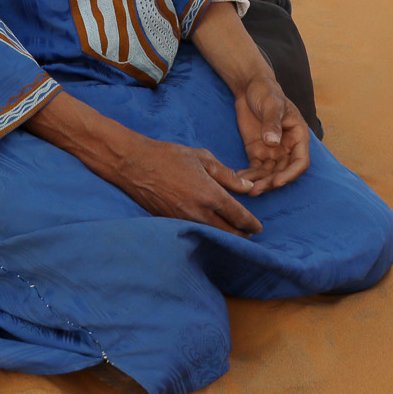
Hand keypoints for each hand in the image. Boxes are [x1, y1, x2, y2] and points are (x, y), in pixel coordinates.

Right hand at [24, 89, 262, 235]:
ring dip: (225, 237)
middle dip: (241, 235)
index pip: (238, 217)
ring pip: (212, 236)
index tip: (258, 229)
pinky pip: (195, 233)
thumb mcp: (202, 158)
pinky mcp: (171, 224)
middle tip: (248, 234)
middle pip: (228, 234)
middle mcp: (198, 212)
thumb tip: (247, 188)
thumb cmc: (169, 156)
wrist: (134, 165)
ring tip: (233, 235)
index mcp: (210, 194)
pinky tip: (210, 230)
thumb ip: (227, 175)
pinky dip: (206, 234)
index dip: (251, 225)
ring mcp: (183, 221)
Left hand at [235, 73, 310, 191]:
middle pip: (283, 171)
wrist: (249, 86)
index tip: (277, 182)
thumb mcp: (271, 104)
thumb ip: (272, 122)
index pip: (301, 161)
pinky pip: (255, 168)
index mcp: (298, 136)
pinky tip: (239, 179)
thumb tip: (273, 142)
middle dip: (271, 182)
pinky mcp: (257, 151)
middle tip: (256, 189)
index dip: (291, 174)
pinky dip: (249, 175)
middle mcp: (287, 147)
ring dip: (260, 182)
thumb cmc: (266, 91)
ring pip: (269, 173)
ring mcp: (272, 151)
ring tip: (246, 189)